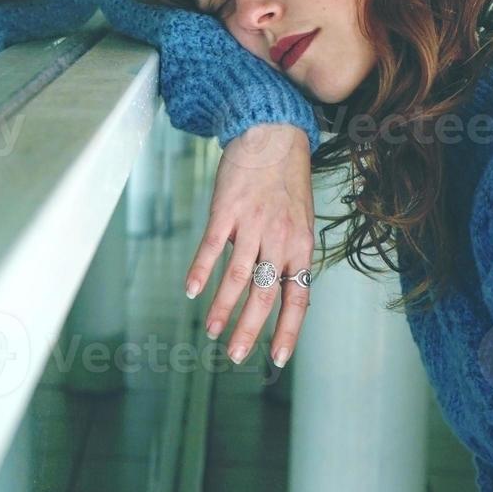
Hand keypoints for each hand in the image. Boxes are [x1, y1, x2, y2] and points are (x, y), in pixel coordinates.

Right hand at [185, 123, 314, 368]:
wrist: (273, 134)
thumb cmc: (286, 179)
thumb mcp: (299, 219)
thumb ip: (287, 254)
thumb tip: (272, 287)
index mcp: (301, 246)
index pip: (298, 298)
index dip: (287, 330)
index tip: (275, 358)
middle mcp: (279, 239)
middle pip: (265, 295)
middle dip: (248, 331)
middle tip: (234, 355)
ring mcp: (252, 225)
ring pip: (237, 278)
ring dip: (222, 308)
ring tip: (211, 331)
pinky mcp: (226, 210)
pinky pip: (211, 247)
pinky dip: (200, 271)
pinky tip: (191, 291)